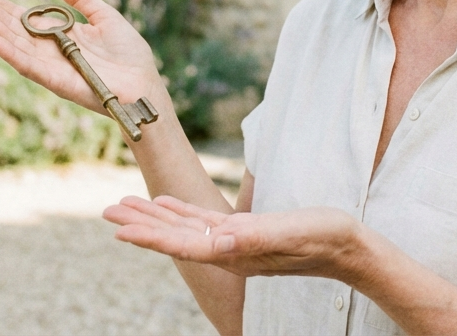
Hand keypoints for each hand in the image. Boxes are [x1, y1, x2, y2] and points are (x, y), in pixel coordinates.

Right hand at [0, 0, 168, 114]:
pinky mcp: (57, 82)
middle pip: (9, 28)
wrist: (145, 85)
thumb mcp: (104, 15)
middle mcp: (47, 51)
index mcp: (56, 35)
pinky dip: (10, 54)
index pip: (19, 16)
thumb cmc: (129, 55)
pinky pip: (30, 67)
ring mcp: (50, 67)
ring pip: (13, 46)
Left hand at [104, 195, 367, 280]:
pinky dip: (180, 211)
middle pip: (175, 236)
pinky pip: (203, 222)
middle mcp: (229, 250)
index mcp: (235, 251)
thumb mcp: (291, 232)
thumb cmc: (323, 238)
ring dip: (154, 217)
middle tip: (107, 211)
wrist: (348, 249)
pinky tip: (167, 204)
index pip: (184, 243)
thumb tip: (222, 238)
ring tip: (125, 206)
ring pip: (185, 228)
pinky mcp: (245, 232)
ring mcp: (236, 243)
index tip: (120, 229)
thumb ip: (257, 236)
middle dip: (141, 224)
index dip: (151, 235)